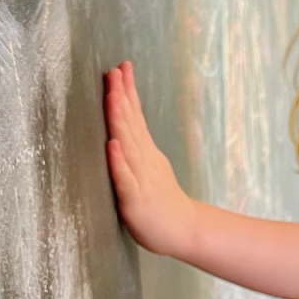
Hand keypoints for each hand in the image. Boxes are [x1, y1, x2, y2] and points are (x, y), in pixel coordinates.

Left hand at [105, 61, 196, 257]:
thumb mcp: (150, 168)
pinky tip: (112, 145)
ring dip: (119, 120)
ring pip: (128, 145)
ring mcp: (141, 179)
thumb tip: (124, 125)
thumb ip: (137, 147)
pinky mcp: (135, 200)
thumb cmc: (163, 203)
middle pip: (131, 124)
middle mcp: (144, 161)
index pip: (135, 117)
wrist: (186, 232)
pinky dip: (119, 161)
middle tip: (115, 71)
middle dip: (121, 96)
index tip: (120, 66)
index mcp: (145, 153)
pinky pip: (125, 178)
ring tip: (112, 96)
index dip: (127, 92)